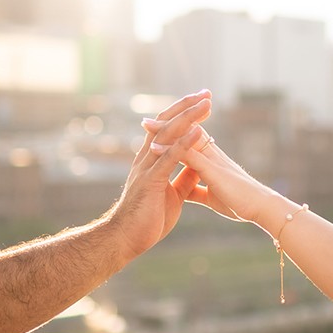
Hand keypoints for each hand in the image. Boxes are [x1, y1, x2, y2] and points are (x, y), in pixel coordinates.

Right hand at [107, 91, 211, 259]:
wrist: (126, 239)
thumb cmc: (147, 218)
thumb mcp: (172, 194)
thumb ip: (183, 178)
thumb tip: (197, 166)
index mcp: (152, 161)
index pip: (168, 129)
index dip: (184, 114)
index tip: (201, 101)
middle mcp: (147, 158)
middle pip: (167, 124)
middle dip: (187, 107)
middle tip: (205, 93)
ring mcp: (147, 168)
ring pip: (168, 135)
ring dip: (189, 118)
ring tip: (205, 104)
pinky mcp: (151, 181)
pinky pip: (170, 157)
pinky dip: (185, 142)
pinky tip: (198, 130)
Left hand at [141, 117, 279, 229]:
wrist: (261, 208)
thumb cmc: (240, 203)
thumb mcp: (213, 196)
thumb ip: (198, 190)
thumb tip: (186, 191)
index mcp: (210, 162)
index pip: (189, 142)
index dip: (174, 136)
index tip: (156, 132)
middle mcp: (210, 156)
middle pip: (185, 134)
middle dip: (167, 126)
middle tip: (146, 120)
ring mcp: (211, 160)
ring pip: (185, 139)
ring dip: (166, 130)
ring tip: (146, 123)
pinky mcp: (212, 170)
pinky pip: (188, 156)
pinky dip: (172, 149)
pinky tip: (155, 147)